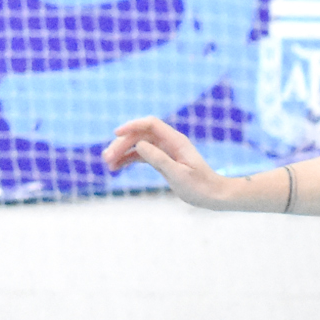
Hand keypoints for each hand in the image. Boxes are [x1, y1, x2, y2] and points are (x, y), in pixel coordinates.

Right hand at [103, 117, 241, 208]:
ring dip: (122, 152)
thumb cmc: (199, 186)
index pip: (150, 124)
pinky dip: (129, 159)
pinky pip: (142, 155)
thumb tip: (139, 145)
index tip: (116, 133)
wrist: (213, 195)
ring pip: (138, 145)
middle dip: (122, 144)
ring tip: (107, 163)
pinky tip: (117, 167)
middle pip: (140, 135)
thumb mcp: (178, 174)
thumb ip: (159, 159)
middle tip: (106, 158)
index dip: (132, 125)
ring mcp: (165, 151)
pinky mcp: (162, 160)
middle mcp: (169, 142)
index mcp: (176, 141)